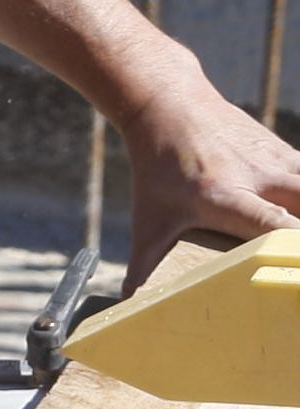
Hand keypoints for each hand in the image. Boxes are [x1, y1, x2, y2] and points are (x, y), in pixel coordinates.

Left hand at [122, 57, 299, 289]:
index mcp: (223, 197)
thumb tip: (125, 302)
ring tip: (295, 236)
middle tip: (296, 256)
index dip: (290, 246)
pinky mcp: (282, 150)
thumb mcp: (148, 218)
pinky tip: (296, 209)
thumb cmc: (157, 169)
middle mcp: (255, 177)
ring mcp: (273, 160)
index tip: (295, 265)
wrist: (169, 106)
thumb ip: (142, 263)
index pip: (271, 225)